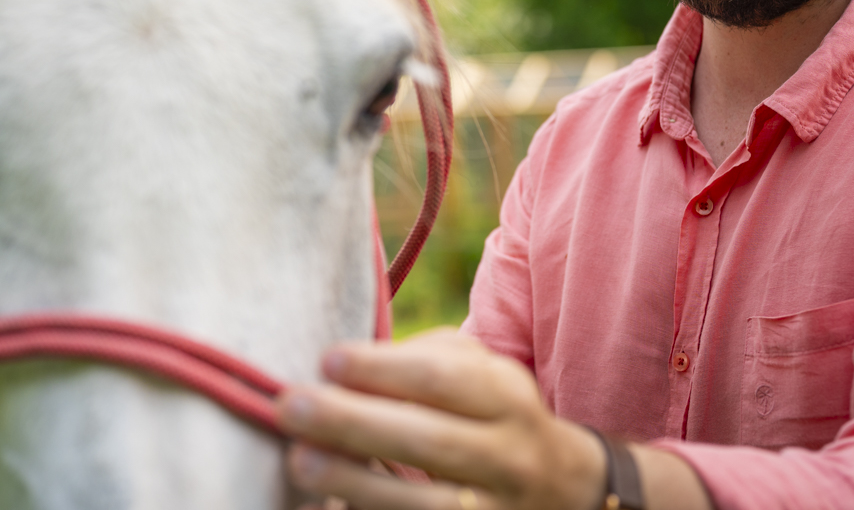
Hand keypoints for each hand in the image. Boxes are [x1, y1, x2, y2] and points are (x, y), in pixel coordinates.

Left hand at [276, 328, 607, 509]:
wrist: (563, 491)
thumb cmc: (492, 415)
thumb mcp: (482, 375)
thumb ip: (423, 361)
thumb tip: (341, 366)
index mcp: (508, 399)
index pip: (444, 379)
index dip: (383, 369)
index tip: (326, 359)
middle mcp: (509, 458)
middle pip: (429, 441)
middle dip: (353, 423)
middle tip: (290, 405)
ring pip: (426, 507)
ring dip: (355, 484)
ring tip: (299, 460)